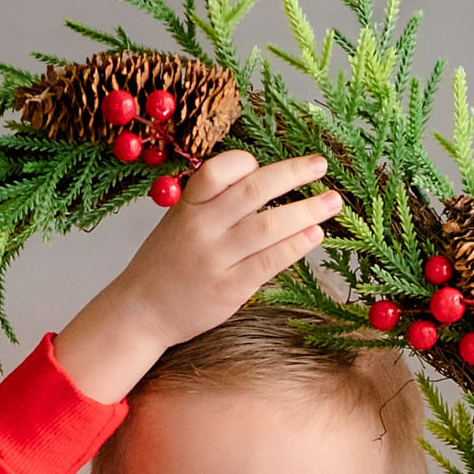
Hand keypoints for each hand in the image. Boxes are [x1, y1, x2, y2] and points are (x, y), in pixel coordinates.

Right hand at [53, 150, 346, 404]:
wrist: (141, 311)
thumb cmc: (166, 264)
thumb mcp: (179, 222)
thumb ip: (213, 203)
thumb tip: (264, 181)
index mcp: (188, 206)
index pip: (218, 170)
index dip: (244, 162)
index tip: (261, 164)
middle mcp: (202, 228)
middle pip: (253, 191)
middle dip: (291, 174)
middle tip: (320, 165)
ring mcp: (216, 259)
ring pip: (268, 226)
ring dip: (306, 210)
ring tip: (332, 202)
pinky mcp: (230, 289)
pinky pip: (269, 261)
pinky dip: (295, 245)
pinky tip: (314, 235)